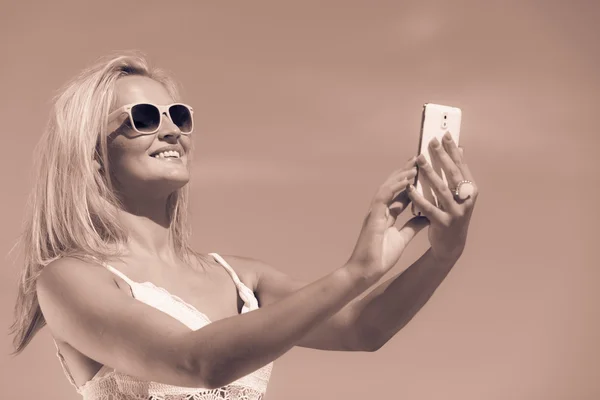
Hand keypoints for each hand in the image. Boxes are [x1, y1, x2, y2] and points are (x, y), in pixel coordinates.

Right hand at [347, 158, 429, 279]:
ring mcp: (375, 212)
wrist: (368, 270)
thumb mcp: (402, 238)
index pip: (399, 193)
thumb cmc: (381, 256)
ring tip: (415, 164)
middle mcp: (380, 210)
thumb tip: (426, 217)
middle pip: (393, 186)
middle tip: (419, 159)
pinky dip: (395, 186)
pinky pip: (384, 196)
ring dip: (401, 175)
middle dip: (405, 172)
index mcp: (386, 215)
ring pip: (387, 186)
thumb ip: (412, 226)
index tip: (421, 171)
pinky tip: (406, 179)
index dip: (409, 182)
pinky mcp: (373, 216)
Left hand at [407, 132, 478, 262]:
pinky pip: (428, 207)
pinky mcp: (443, 223)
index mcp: (470, 191)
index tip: (445, 134)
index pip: (461, 166)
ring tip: (419, 159)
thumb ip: (457, 175)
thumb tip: (459, 148)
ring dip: (429, 172)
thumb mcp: (459, 195)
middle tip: (431, 141)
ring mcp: (456, 212)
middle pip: (453, 175)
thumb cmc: (452, 214)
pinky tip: (409, 187)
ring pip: (441, 189)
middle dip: (442, 156)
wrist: (451, 245)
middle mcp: (466, 200)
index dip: (453, 150)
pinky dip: (418, 197)